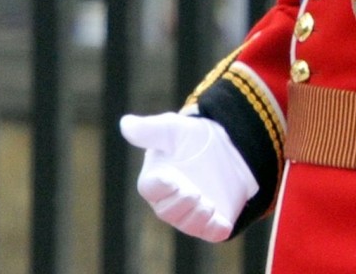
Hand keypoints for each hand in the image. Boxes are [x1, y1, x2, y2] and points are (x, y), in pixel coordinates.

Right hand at [120, 112, 258, 241]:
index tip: (171, 178)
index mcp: (156, 178)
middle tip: (195, 193)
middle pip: (168, 211)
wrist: (229, 146)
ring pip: (188, 224)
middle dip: (181, 204)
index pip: (150, 188)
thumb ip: (152, 129)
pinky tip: (222, 226)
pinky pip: (212, 232)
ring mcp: (192, 212)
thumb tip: (126, 123)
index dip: (160, 187)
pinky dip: (216, 230)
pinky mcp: (214, 219)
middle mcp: (170, 200)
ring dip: (196, 218)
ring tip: (208, 205)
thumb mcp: (174, 129)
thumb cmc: (191, 138)